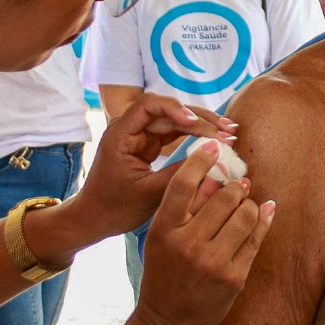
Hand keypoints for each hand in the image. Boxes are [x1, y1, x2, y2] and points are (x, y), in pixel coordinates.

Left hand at [80, 94, 236, 236]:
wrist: (94, 219)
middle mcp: (130, 128)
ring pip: (175, 120)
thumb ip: (179, 173)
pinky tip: (216, 137)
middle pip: (168, 110)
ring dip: (202, 125)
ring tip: (230, 131)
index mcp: (120, 134)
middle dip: (199, 118)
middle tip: (228, 129)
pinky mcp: (149, 144)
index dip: (174, 108)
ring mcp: (141, 134)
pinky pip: (175, 133)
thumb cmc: (114, 208)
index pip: (148, 106)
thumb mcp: (149, 193)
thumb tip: (212, 157)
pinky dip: (195, 135)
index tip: (194, 122)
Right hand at [134, 141, 275, 324]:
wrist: (168, 319)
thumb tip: (212, 173)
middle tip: (239, 183)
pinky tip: (266, 209)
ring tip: (246, 202)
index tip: (214, 147)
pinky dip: (264, 219)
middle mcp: (188, 244)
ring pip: (245, 214)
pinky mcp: (235, 277)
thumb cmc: (162, 271)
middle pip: (223, 196)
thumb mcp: (160, 237)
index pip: (184, 184)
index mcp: (164, 230)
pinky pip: (256, 238)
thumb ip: (183, 206)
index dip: (201, 159)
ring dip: (249, 203)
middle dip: (235, 185)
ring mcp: (214, 262)